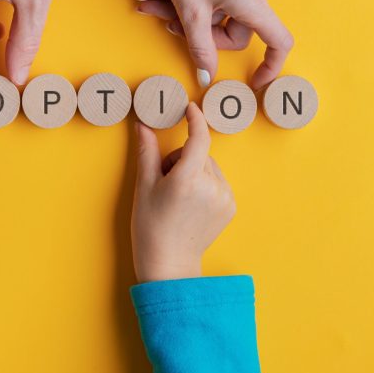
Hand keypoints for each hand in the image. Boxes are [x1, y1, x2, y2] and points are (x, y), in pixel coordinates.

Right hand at [132, 103, 235, 282]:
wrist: (169, 264)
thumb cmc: (150, 226)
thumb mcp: (144, 186)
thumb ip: (147, 151)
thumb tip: (142, 125)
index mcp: (188, 180)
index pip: (198, 138)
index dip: (194, 120)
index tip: (189, 108)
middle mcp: (211, 186)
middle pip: (199, 153)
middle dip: (182, 158)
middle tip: (166, 181)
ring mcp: (224, 198)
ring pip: (208, 166)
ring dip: (194, 170)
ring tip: (178, 196)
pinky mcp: (230, 206)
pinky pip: (217, 180)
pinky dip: (204, 183)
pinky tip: (191, 203)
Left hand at [140, 0, 293, 89]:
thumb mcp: (188, 8)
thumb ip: (199, 45)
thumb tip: (207, 75)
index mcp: (251, 1)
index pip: (277, 41)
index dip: (270, 65)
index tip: (253, 81)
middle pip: (231, 29)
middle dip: (196, 31)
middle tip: (166, 22)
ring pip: (214, 11)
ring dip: (181, 12)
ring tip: (150, 2)